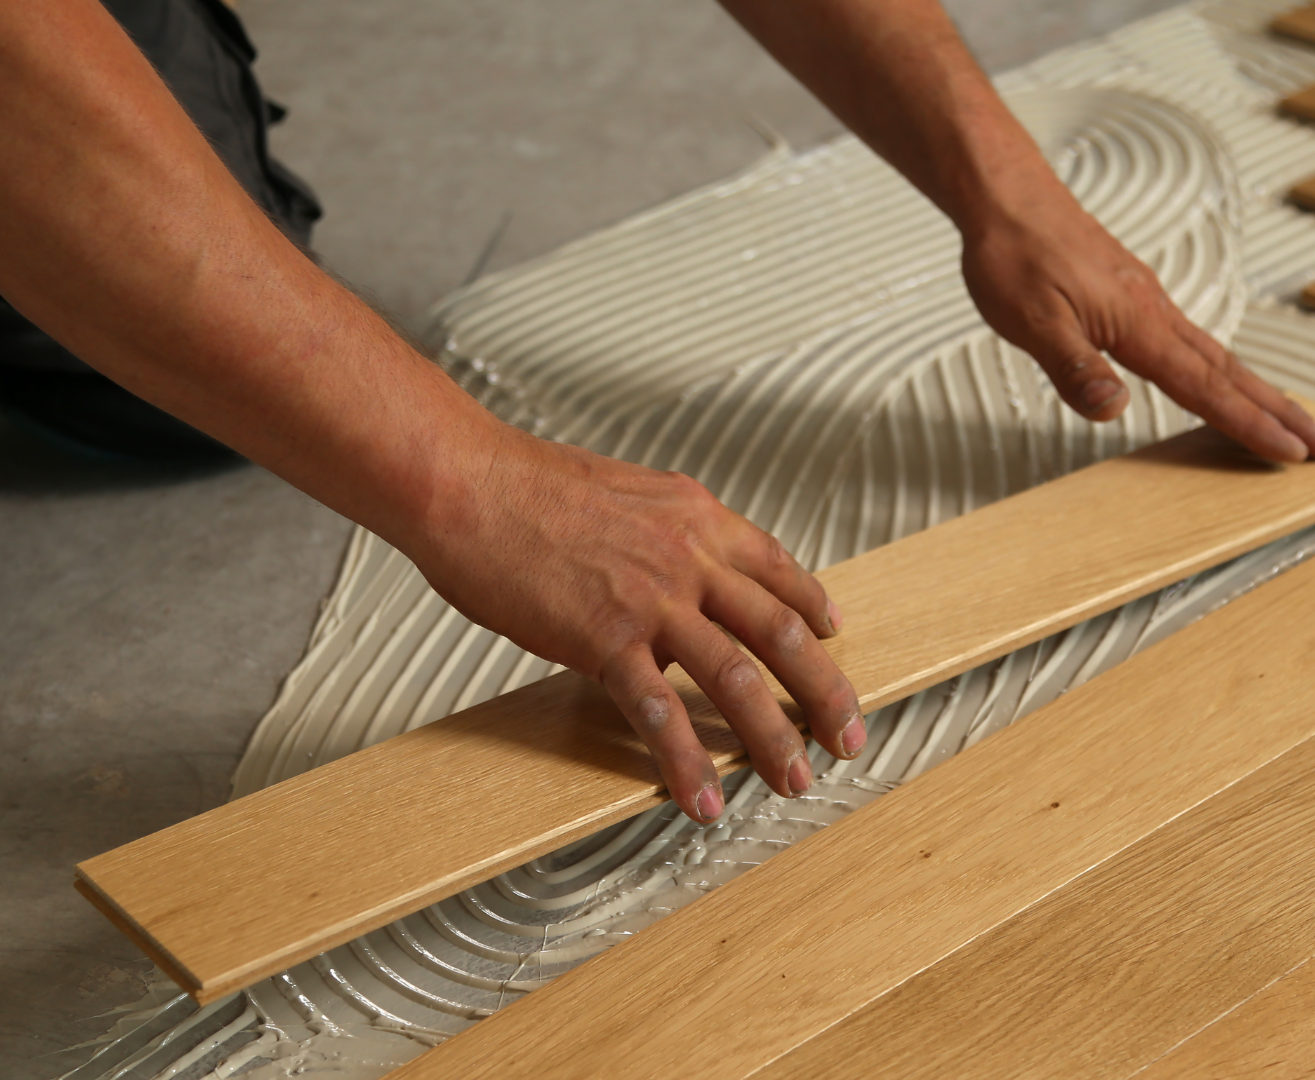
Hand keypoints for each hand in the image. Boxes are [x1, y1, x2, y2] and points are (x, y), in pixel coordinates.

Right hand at [415, 419, 865, 822]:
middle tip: (846, 734)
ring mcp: (652, 600)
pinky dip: (687, 765)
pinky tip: (701, 799)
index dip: (813, 605)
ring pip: (737, 679)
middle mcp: (689, 557)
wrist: (467, 482)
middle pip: (782, 632)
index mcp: (695, 517)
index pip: (776, 567)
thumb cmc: (524, 486)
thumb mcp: (623, 494)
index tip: (834, 636)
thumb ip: (664, 533)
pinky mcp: (605, 640)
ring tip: (795, 780)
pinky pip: (659, 714)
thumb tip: (677, 568)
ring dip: (774, 738)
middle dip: (824, 691)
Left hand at [959, 174, 1314, 462]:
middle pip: (1231, 372)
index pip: (1204, 386)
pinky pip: (1192, 340)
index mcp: (1137, 323)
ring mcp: (1148, 301)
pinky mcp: (1134, 294)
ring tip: (1292, 420)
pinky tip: (1221, 378)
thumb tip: (1114, 410)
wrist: (1008, 197)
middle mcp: (1155, 310)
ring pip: (1217, 354)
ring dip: (1259, 392)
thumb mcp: (1031, 320)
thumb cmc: (1014, 253)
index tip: (1291, 453)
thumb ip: (1074, 367)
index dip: (1248, 424)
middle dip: (1281, 412)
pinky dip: (1222, 369)